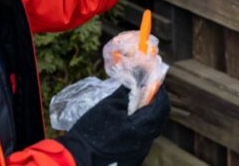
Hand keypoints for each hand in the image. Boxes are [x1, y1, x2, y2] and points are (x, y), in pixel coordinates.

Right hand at [55, 85, 169, 165]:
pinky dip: (141, 128)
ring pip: (151, 130)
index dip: (159, 92)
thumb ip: (126, 93)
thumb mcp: (108, 106)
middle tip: (146, 92)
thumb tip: (137, 81)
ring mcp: (140, 153)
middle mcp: (145, 143)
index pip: (160, 106)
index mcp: (140, 128)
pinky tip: (129, 122)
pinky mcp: (134, 159)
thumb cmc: (90, 131)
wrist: (77, 158)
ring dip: (148, 116)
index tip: (154, 82)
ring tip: (137, 105)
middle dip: (155, 103)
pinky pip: (143, 140)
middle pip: (159, 119)